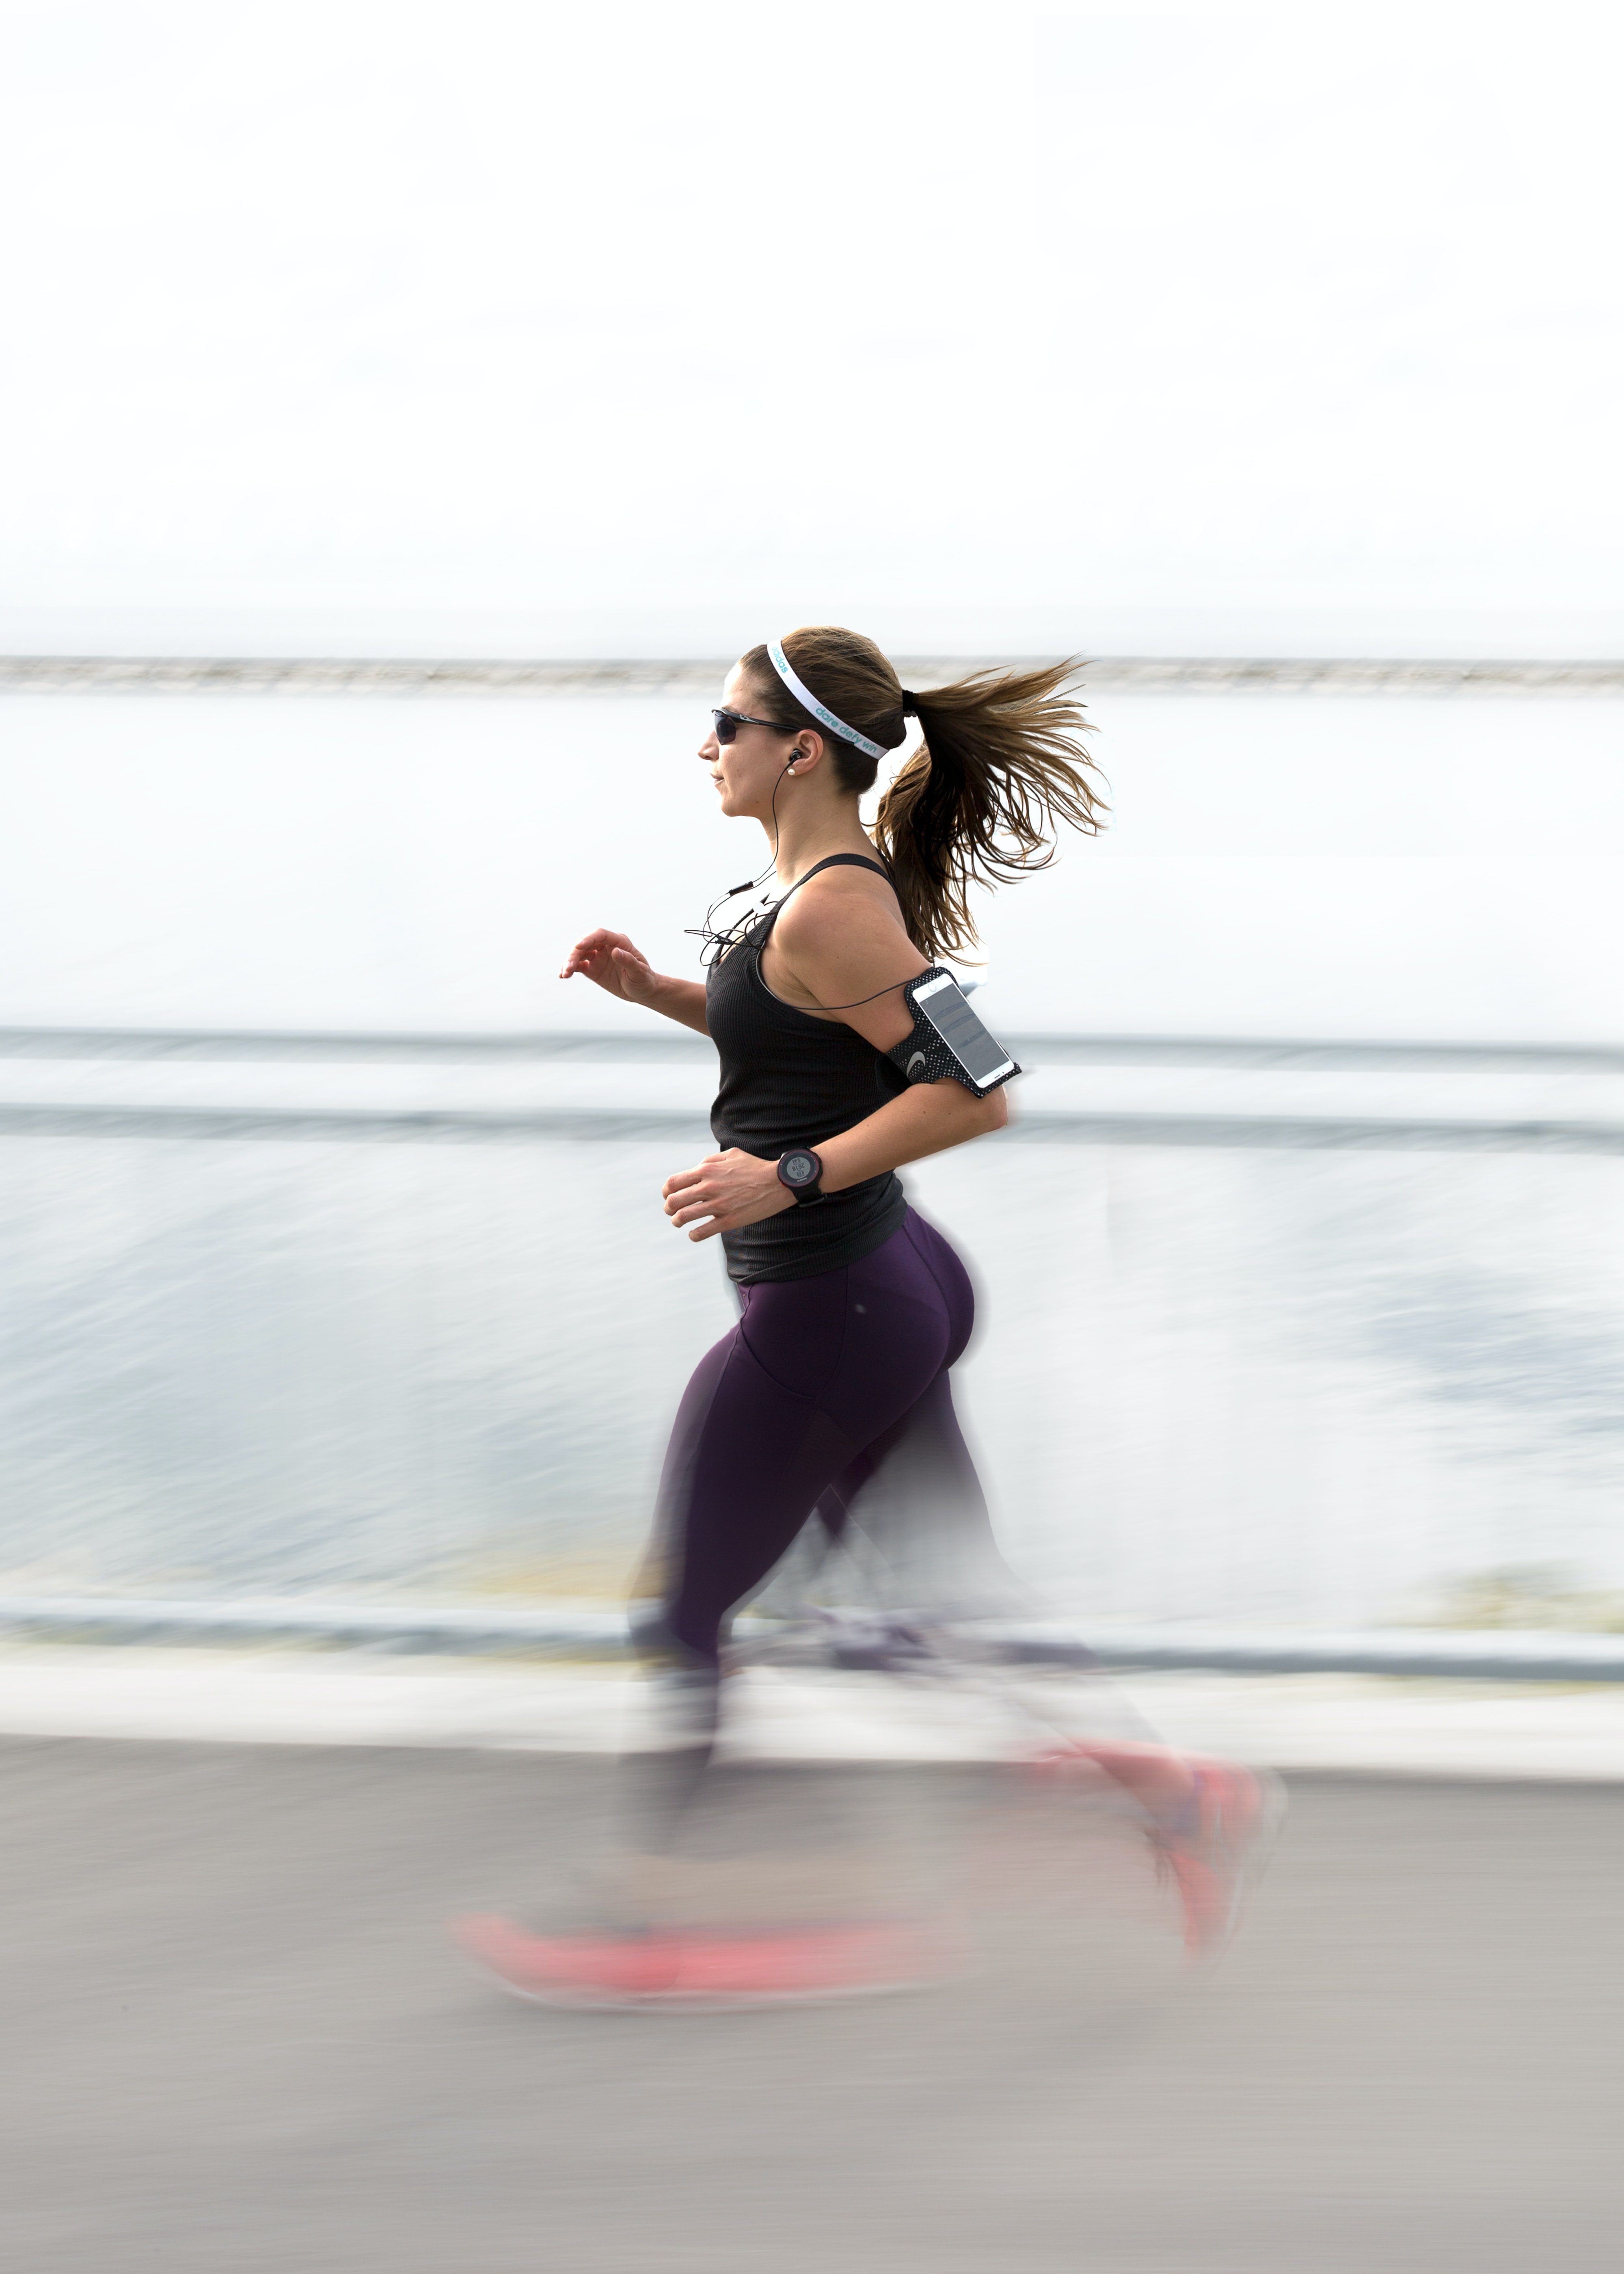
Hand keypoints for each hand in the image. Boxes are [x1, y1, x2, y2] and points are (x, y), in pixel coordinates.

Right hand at [559, 928, 661, 1006]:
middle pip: (586, 944)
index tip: (579, 945)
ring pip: (579, 954)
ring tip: (564, 974)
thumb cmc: (644, 980)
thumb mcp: (639, 972)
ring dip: (570, 962)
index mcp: (619, 942)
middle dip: (575, 954)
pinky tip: (562, 975)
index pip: (601, 935)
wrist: (643, 992)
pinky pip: (578, 966)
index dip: (589, 938)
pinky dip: (569, 969)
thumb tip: (616, 951)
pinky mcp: (592, 969)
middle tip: (568, 968)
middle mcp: (606, 947)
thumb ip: (628, 961)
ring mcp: (598, 957)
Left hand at [662, 1149, 794, 1241]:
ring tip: (679, 1223)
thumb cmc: (755, 1167)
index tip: (668, 1196)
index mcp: (706, 1170)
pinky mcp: (728, 1221)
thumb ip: (710, 1161)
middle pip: (674, 1201)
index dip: (666, 1192)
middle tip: (671, 1212)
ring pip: (684, 1217)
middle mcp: (708, 1187)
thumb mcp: (730, 1154)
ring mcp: (718, 1205)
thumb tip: (696, 1169)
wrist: (778, 1181)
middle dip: (668, 1208)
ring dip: (677, 1221)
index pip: (674, 1182)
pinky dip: (693, 1235)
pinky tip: (694, 1234)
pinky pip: (702, 1232)